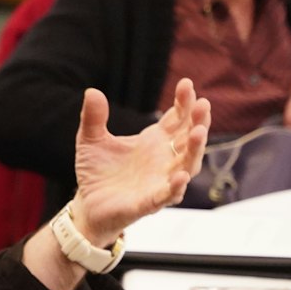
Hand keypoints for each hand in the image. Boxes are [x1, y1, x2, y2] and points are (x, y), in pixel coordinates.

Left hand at [71, 79, 210, 245]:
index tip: (186, 84)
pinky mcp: (150, 203)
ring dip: (194, 150)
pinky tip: (181, 176)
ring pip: (187, 165)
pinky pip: (168, 195)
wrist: (87, 204)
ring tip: (198, 133)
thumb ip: (94, 118)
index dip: (184, 103)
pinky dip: (176, 186)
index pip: (177, 119)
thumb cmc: (97, 172)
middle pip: (189, 139)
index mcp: (155, 140)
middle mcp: (164, 160)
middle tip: (203, 105)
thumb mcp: (91, 140)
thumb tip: (91, 92)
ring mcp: (160, 181)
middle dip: (198, 122)